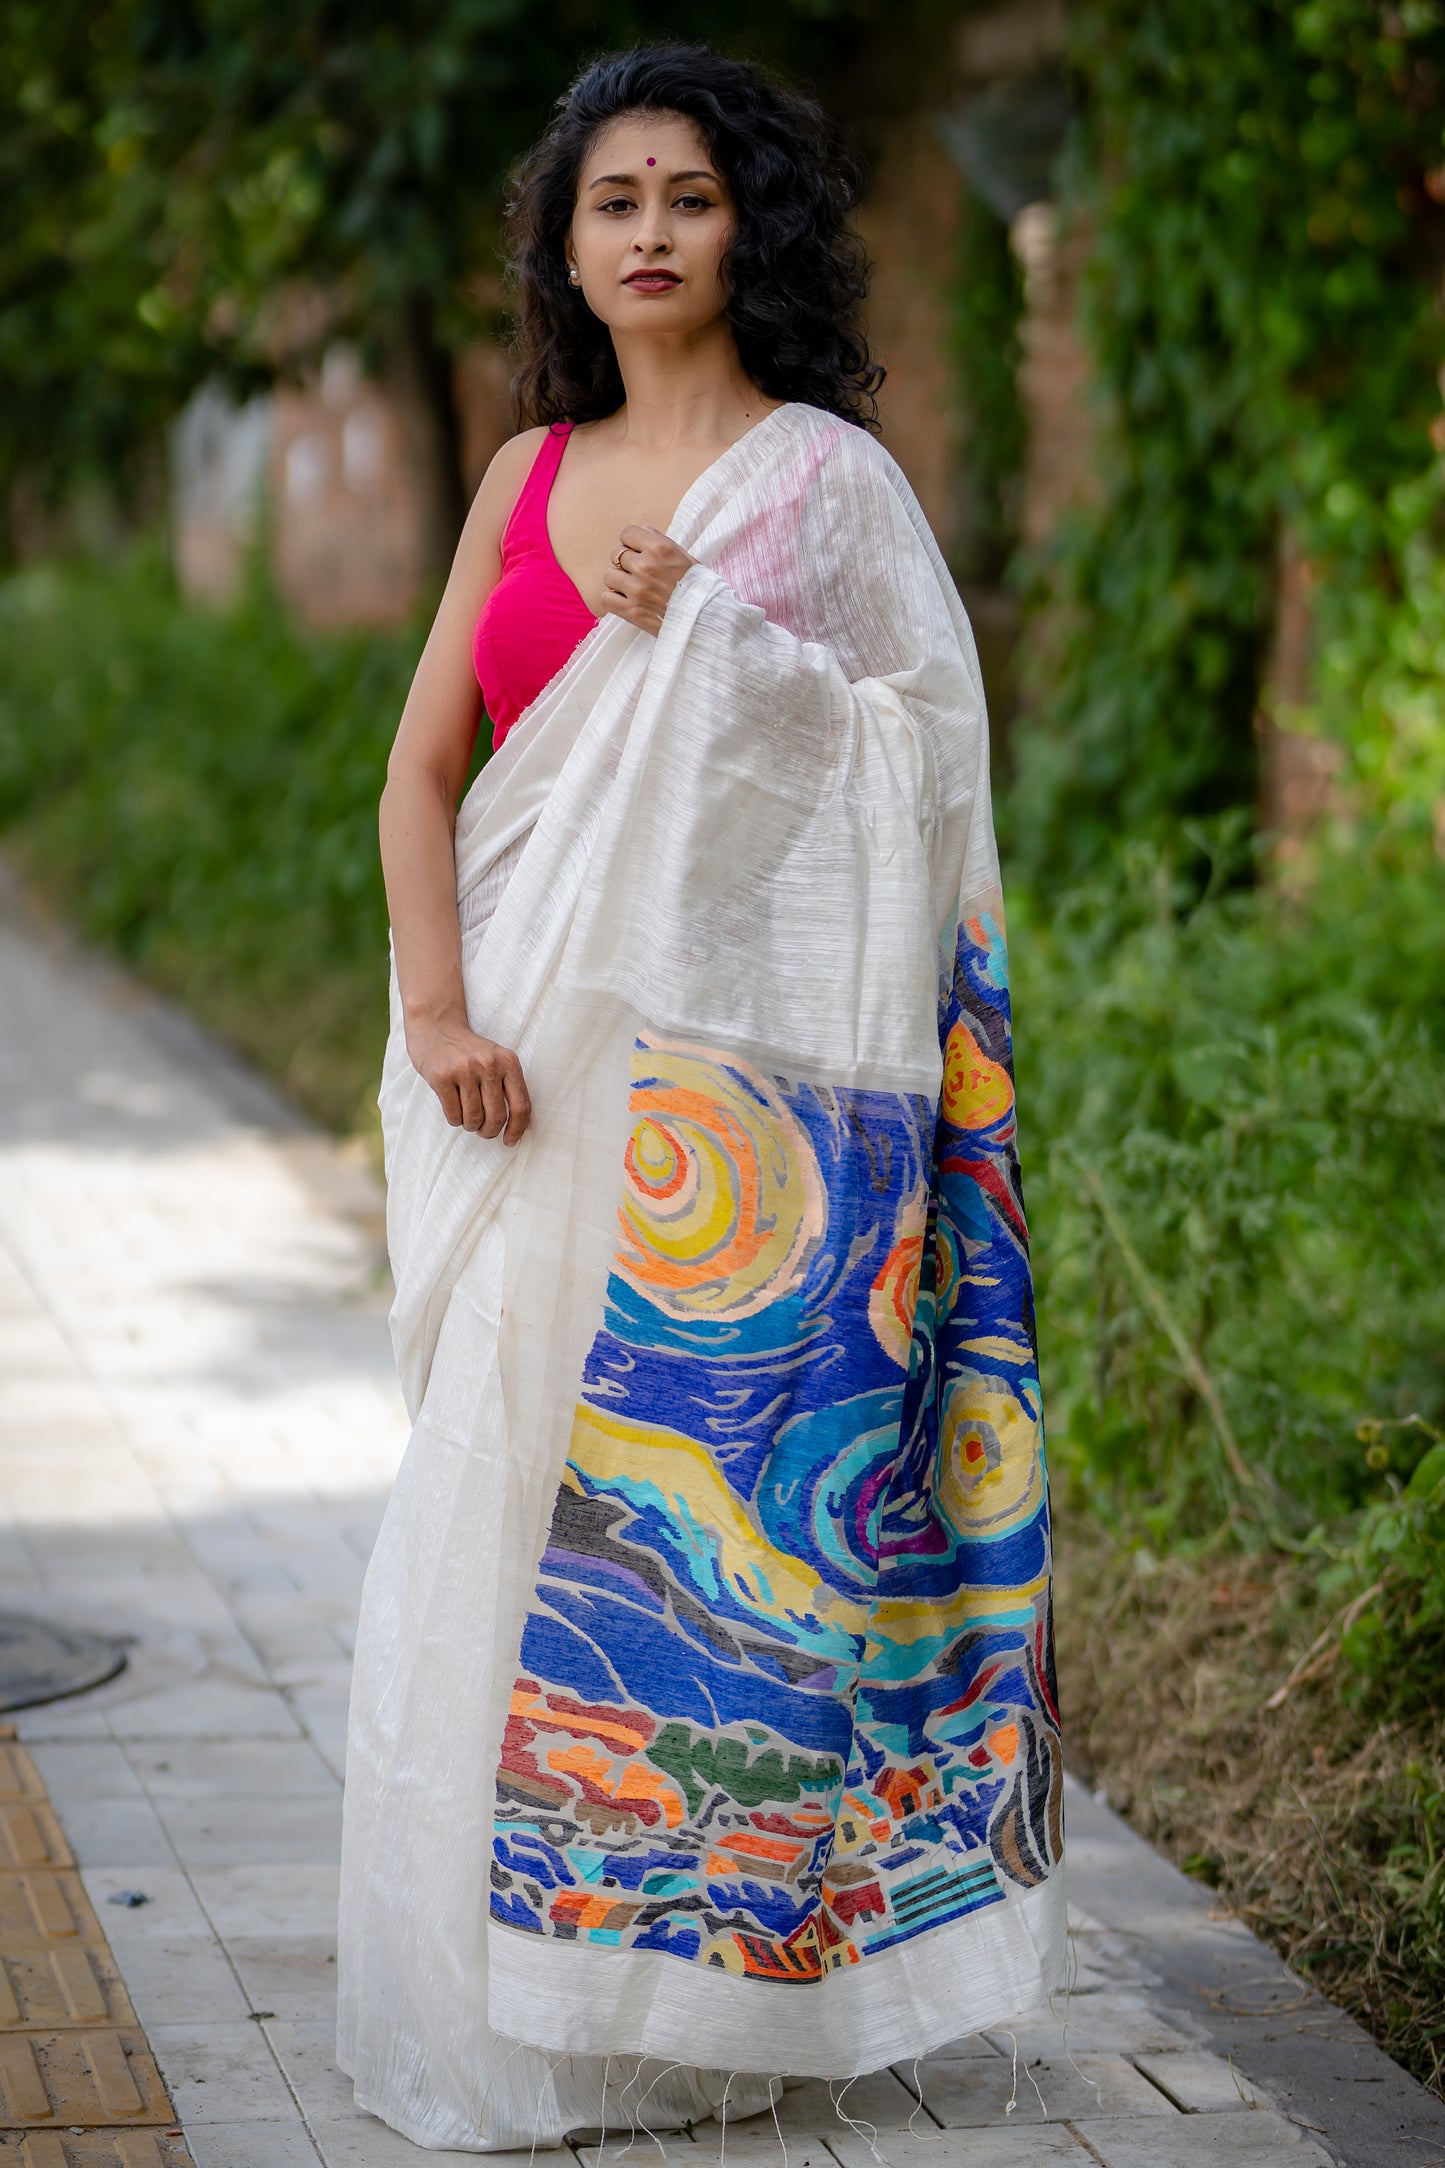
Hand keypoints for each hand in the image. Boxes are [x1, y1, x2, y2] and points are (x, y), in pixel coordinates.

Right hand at [406, 1015, 531, 1142]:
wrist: (436, 1026)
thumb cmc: (469, 1052)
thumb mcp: (496, 1060)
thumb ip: (509, 1086)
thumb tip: (524, 1125)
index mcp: (508, 1061)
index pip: (521, 1105)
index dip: (517, 1129)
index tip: (510, 1141)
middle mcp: (488, 1064)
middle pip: (497, 1117)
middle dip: (489, 1131)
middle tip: (483, 1130)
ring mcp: (464, 1070)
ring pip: (473, 1118)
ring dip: (470, 1125)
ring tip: (467, 1116)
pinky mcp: (441, 1077)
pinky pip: (453, 1115)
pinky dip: (455, 1120)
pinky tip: (454, 1110)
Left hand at [600, 524, 694, 634]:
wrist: (706, 620)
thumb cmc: (698, 588)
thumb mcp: (686, 558)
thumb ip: (662, 542)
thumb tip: (644, 531)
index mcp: (660, 548)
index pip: (627, 534)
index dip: (632, 543)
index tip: (638, 552)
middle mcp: (646, 566)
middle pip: (617, 554)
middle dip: (626, 563)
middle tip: (639, 574)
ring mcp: (637, 589)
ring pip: (609, 576)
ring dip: (618, 581)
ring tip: (632, 588)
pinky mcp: (631, 611)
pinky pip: (606, 598)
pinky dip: (613, 600)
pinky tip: (626, 601)